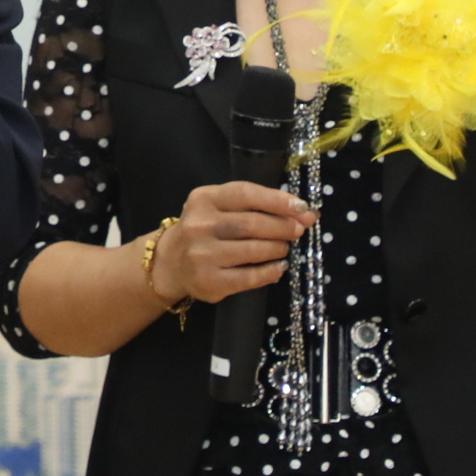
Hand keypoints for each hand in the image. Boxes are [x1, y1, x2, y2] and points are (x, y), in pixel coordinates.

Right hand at [144, 181, 313, 303]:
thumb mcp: (221, 207)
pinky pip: (248, 278)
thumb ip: (257, 206)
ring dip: (277, 249)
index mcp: (203, 199)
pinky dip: (270, 272)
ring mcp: (201, 255)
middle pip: (251, 224)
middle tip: (299, 230)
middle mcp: (199, 225)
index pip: (245, 194)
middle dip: (283, 227)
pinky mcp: (208, 281)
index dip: (277, 200)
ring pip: (253, 250)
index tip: (302, 207)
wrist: (171, 262)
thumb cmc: (205, 229)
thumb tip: (305, 212)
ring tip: (284, 248)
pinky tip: (279, 267)